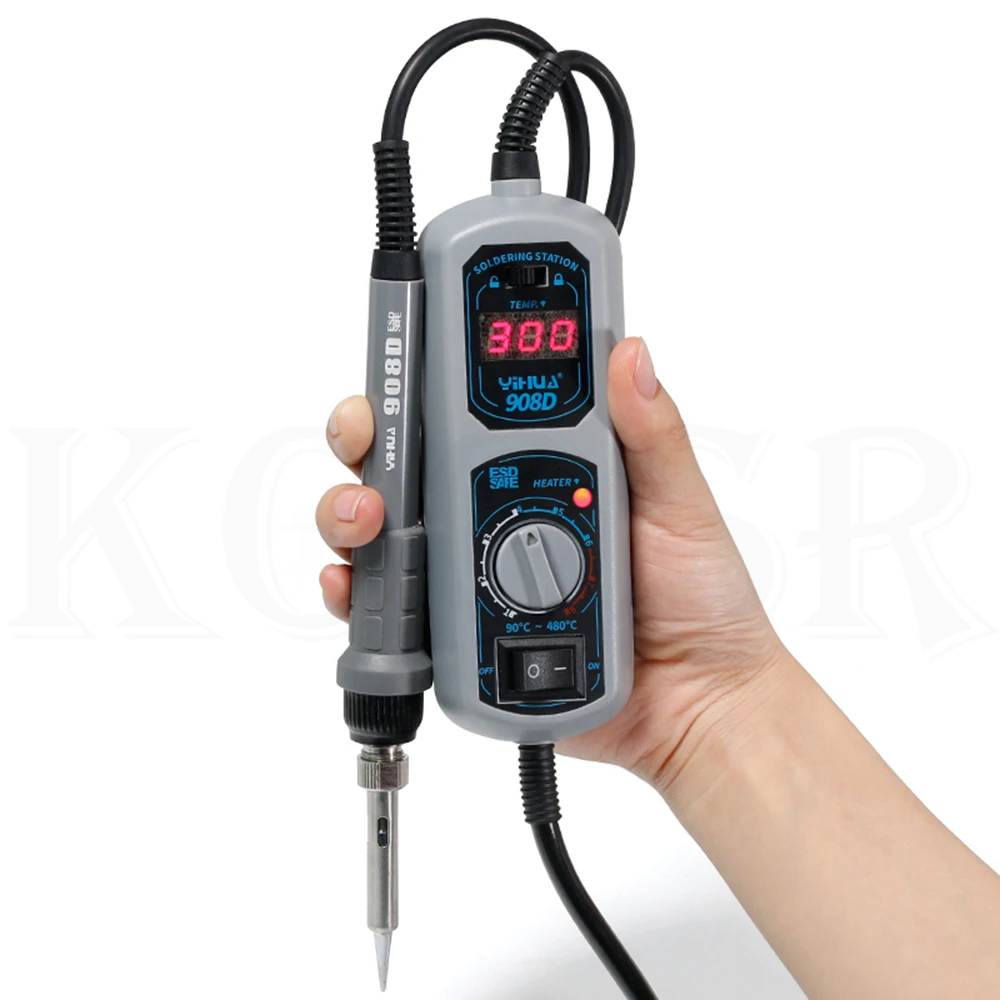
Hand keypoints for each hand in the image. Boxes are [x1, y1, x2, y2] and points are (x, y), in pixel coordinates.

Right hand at [316, 338, 787, 800]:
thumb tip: (630, 352)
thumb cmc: (699, 602)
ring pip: (384, 528)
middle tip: (367, 433)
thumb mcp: (680, 504)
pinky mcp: (456, 634)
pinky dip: (359, 594)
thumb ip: (652, 432)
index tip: (402, 346)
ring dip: (353, 510)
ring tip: (370, 517)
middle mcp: (493, 511)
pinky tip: (355, 584)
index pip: (469, 404)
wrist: (697, 705)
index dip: (426, 373)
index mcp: (541, 466)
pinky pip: (393, 613)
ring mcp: (470, 571)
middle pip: (405, 459)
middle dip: (368, 434)